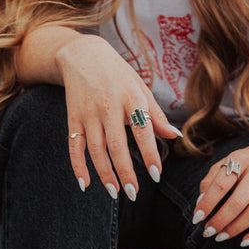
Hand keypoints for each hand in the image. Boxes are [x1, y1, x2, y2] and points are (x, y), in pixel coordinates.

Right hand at [55, 34, 181, 198]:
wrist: (82, 55)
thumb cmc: (117, 74)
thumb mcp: (140, 88)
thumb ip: (156, 115)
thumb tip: (175, 136)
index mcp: (131, 98)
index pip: (143, 130)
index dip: (150, 154)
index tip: (156, 174)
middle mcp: (108, 106)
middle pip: (117, 145)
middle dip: (125, 172)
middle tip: (133, 193)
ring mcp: (88, 113)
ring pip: (96, 150)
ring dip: (105, 174)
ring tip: (115, 192)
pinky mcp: (73, 118)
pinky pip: (74, 147)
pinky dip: (78, 167)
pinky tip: (85, 184)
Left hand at [194, 137, 248, 246]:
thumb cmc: (247, 162)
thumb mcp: (228, 162)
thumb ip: (211, 180)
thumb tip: (200, 203)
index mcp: (242, 159)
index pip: (221, 185)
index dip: (207, 203)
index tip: (196, 218)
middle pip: (238, 202)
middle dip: (219, 220)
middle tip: (208, 231)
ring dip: (234, 229)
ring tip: (220, 236)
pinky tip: (244, 241)